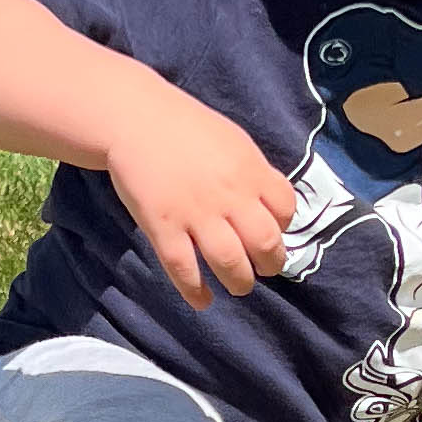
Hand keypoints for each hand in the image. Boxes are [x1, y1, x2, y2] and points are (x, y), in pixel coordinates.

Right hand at [106, 92, 298, 306]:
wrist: (135, 120)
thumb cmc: (186, 128)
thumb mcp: (233, 141)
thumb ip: (254, 173)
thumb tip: (273, 206)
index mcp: (250, 171)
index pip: (286, 210)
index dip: (285, 228)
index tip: (275, 233)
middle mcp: (228, 195)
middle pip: (265, 243)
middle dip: (270, 263)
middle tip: (264, 268)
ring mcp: (194, 214)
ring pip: (230, 262)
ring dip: (240, 282)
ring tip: (238, 285)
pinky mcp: (162, 228)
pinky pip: (184, 270)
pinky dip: (196, 291)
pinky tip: (203, 300)